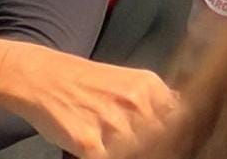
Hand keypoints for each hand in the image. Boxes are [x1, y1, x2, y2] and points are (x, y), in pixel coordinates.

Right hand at [0, 45, 177, 157]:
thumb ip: (157, 102)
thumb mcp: (126, 82)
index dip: (186, 139)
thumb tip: (188, 119)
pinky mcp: (91, 145)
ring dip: (130, 152)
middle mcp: (135, 102)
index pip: (186, 123)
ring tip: (109, 138)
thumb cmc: (82, 82)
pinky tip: (96, 148)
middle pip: (166, 145)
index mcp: (148, 86)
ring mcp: (113, 124)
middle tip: (136, 143)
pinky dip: (106, 157)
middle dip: (157, 150)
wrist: (38, 76)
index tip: (182, 145)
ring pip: (141, 154)